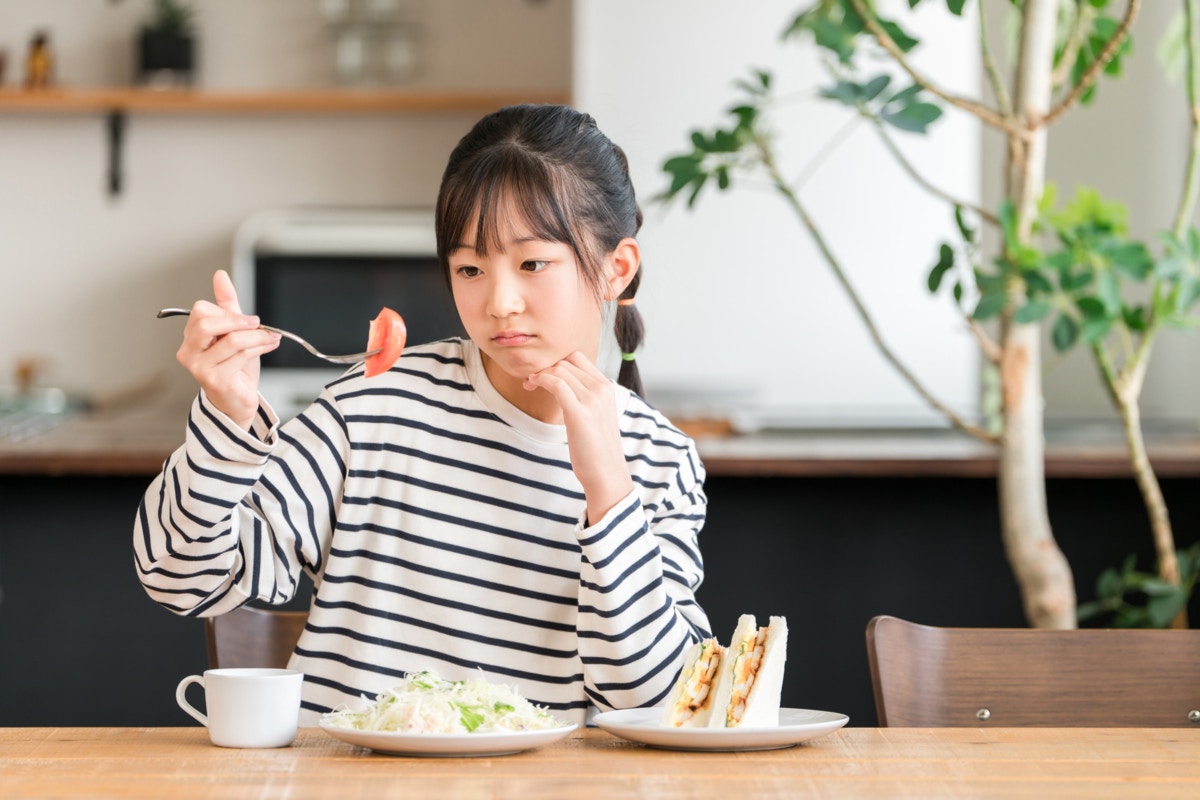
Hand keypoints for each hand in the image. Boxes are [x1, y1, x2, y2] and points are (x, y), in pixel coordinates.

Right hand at [175, 270, 279, 430]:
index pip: (201, 311)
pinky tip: (270, 344)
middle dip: (237, 320)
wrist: (238, 400)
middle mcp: (188, 352)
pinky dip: (260, 347)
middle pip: (207, 323)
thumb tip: (220, 275)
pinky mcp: (215, 379)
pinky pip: (241, 355)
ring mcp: (199, 367)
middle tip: (257, 323)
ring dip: (258, 336)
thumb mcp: (232, 331)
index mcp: (190, 338)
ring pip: (231, 339)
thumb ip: (226, 304)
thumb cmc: (234, 367)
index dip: (227, 312)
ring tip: (271, 336)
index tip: (247, 319)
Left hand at [524, 352, 633, 523]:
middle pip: (567, 361)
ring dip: (540, 374)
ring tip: (529, 385)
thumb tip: (563, 386)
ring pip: (560, 370)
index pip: (578, 358)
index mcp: (607, 387)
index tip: (544, 374)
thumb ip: (585, 397)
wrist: (606, 473)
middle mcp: (602, 389)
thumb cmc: (597, 449)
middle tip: (531, 381)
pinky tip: (532, 385)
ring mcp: (593, 399)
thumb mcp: (596, 415)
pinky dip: (541, 379)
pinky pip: (556, 383)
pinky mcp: (580, 413)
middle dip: (546, 367)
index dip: (557, 361)